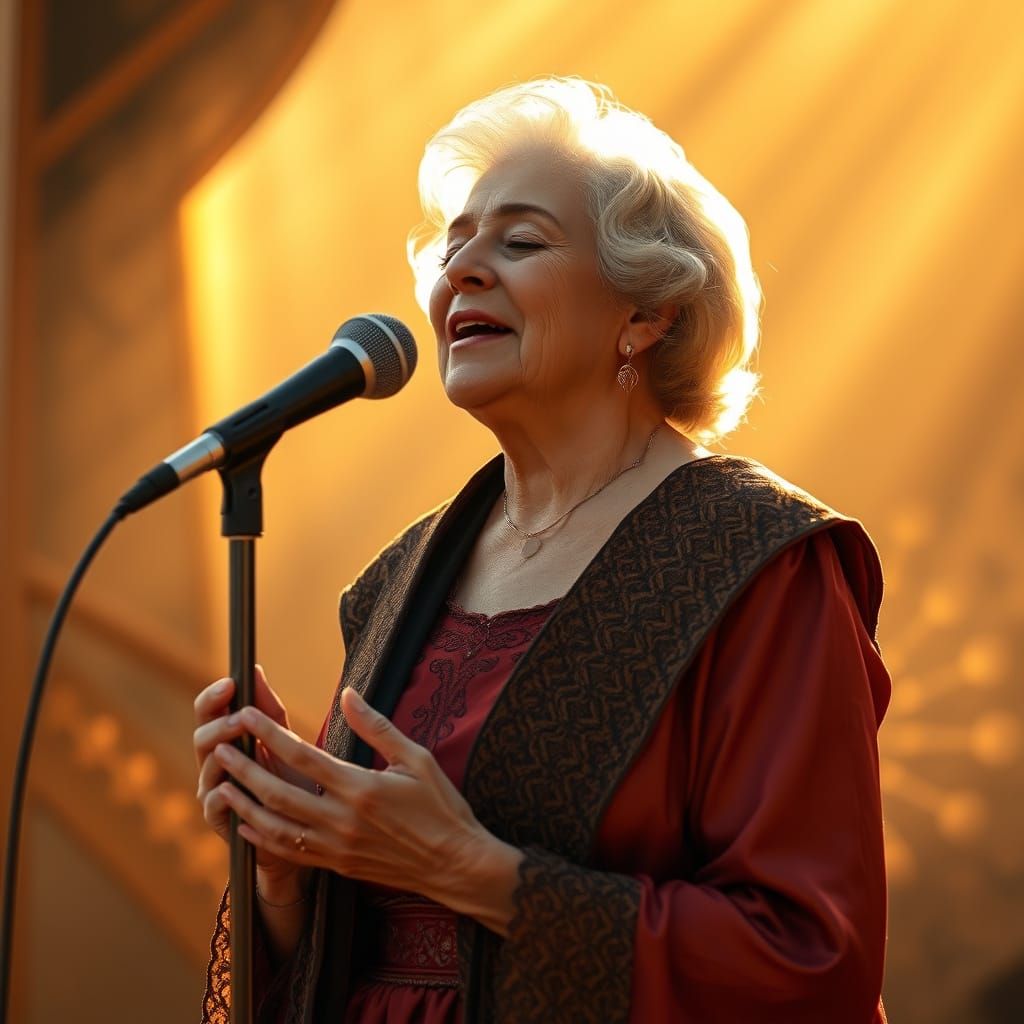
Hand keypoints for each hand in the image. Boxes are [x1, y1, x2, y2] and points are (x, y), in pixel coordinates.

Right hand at [193, 666, 314, 884]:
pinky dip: (222, 793)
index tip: (231, 682)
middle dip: (221, 724)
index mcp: (225, 739)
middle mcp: (212, 763)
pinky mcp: (219, 820)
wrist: (297, 829)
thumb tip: (255, 670)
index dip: (214, 696)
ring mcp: (212, 791)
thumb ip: (268, 710)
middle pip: (202, 737)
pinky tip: (231, 786)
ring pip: (208, 767)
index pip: (208, 712)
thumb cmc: (288, 780)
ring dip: (223, 753)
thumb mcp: (282, 741)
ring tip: (240, 744)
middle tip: (242, 717)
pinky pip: (214, 805)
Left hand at [210, 687, 518, 919]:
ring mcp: (337, 847)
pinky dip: (263, 838)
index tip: (247, 715)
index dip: (269, 734)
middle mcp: (342, 820)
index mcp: (361, 788)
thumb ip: (377, 726)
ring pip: (276, 827)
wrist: (455, 865)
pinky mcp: (337, 865)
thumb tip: (347, 694)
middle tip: (219, 747)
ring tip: (220, 786)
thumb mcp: (416, 757)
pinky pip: (290, 852)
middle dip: (244, 769)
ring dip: (244, 805)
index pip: (303, 757)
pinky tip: (246, 825)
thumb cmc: (441, 806)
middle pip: (278, 792)